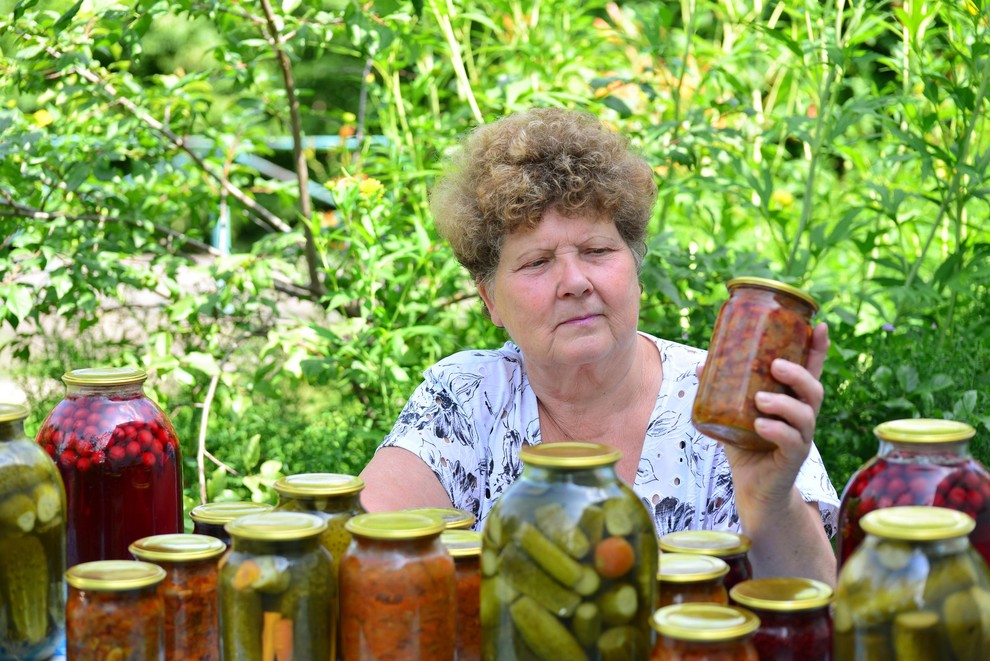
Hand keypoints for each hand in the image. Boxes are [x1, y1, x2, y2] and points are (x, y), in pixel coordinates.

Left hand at [702, 323, 829, 505]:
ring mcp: (801, 438)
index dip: (818, 349)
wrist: (752, 490)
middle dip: (798, 374)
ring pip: (806, 415)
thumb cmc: (745, 446)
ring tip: (760, 399)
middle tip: (776, 365)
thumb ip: (719, 392)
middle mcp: (801, 417)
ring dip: (784, 403)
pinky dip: (776, 431)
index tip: (819, 326)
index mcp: (790, 401)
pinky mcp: (792, 458)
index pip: (811, 371)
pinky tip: (760, 425)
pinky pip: (792, 442)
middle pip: (814, 389)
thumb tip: (700, 365)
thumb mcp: (730, 415)